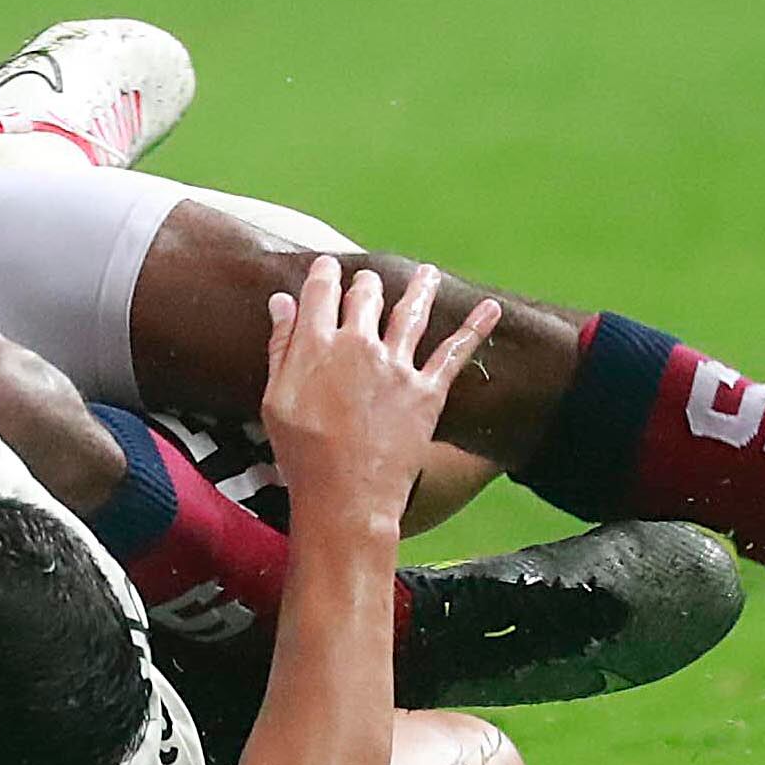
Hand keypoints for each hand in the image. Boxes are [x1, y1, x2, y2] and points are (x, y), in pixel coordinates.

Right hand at [256, 257, 499, 538]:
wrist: (347, 497)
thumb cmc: (303, 455)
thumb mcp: (274, 399)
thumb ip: (281, 346)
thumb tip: (283, 302)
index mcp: (316, 346)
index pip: (320, 292)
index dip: (323, 275)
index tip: (327, 267)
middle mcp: (358, 345)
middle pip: (366, 296)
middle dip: (365, 284)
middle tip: (367, 280)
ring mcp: (396, 366)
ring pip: (411, 312)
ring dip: (421, 287)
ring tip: (428, 273)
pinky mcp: (427, 391)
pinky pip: (456, 352)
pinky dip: (475, 328)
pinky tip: (490, 308)